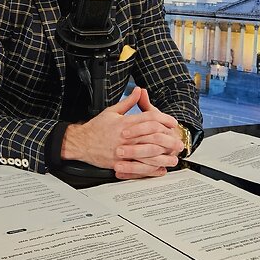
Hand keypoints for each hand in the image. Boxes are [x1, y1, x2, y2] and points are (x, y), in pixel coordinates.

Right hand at [62, 87, 181, 178]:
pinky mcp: (120, 162)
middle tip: (178, 141)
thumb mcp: (112, 111)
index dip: (164, 119)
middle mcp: (125, 137)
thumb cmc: (96, 128)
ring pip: (148, 153)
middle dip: (168, 139)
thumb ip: (128, 102)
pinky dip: (151, 168)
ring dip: (163, 156)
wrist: (81, 143)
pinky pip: (139, 167)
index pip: (150, 118)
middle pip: (153, 136)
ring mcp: (123, 151)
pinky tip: (159, 168)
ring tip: (173, 157)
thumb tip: (139, 91)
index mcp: (125, 123)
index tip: (172, 123)